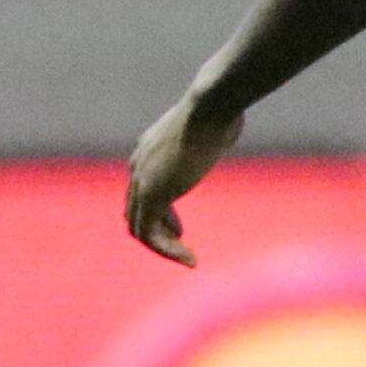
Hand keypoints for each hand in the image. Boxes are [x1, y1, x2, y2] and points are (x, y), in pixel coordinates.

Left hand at [125, 86, 244, 265]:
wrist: (211, 107)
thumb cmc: (220, 111)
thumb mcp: (213, 123)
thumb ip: (212, 133)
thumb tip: (230, 122)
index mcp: (149, 151)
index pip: (141, 192)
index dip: (161, 216)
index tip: (180, 230)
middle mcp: (139, 166)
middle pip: (135, 211)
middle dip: (158, 232)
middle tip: (182, 245)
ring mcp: (141, 181)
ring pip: (139, 227)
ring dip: (163, 248)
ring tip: (188, 259)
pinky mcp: (151, 194)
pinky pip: (149, 234)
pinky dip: (167, 251)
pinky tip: (190, 259)